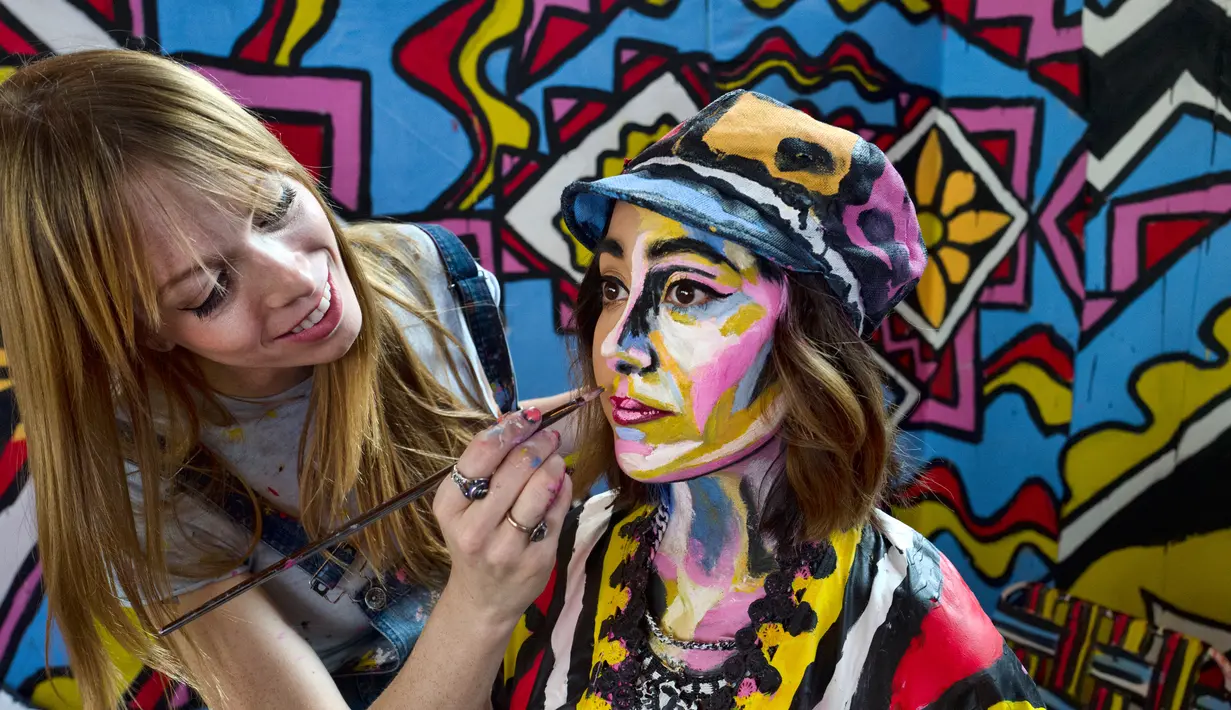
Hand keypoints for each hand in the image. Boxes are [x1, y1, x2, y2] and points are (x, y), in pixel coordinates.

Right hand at [432, 407, 571, 625]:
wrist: (482, 599)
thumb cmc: (474, 541)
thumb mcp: (463, 508)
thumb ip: (485, 469)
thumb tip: (518, 420)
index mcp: (449, 507)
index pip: (481, 454)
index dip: (510, 429)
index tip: (527, 418)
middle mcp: (474, 528)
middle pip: (514, 468)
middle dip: (538, 443)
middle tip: (550, 435)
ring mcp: (506, 547)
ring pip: (539, 489)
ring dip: (553, 464)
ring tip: (556, 458)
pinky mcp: (536, 559)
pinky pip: (557, 512)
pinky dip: (563, 490)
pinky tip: (561, 482)